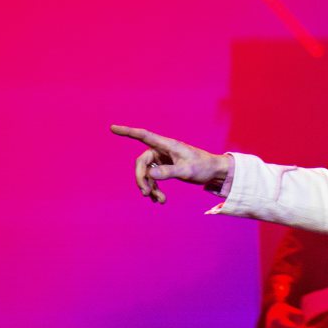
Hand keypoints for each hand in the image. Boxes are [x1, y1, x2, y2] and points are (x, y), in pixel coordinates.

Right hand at [110, 124, 231, 203]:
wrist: (214, 172)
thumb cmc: (203, 167)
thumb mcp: (187, 170)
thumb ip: (169, 172)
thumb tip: (150, 174)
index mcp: (167, 145)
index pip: (143, 135)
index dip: (127, 132)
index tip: (112, 127)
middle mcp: (162, 150)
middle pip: (142, 163)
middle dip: (142, 179)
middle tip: (146, 194)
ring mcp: (163, 159)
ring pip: (147, 173)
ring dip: (150, 187)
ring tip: (160, 200)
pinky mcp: (165, 168)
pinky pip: (153, 178)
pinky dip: (155, 189)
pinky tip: (160, 200)